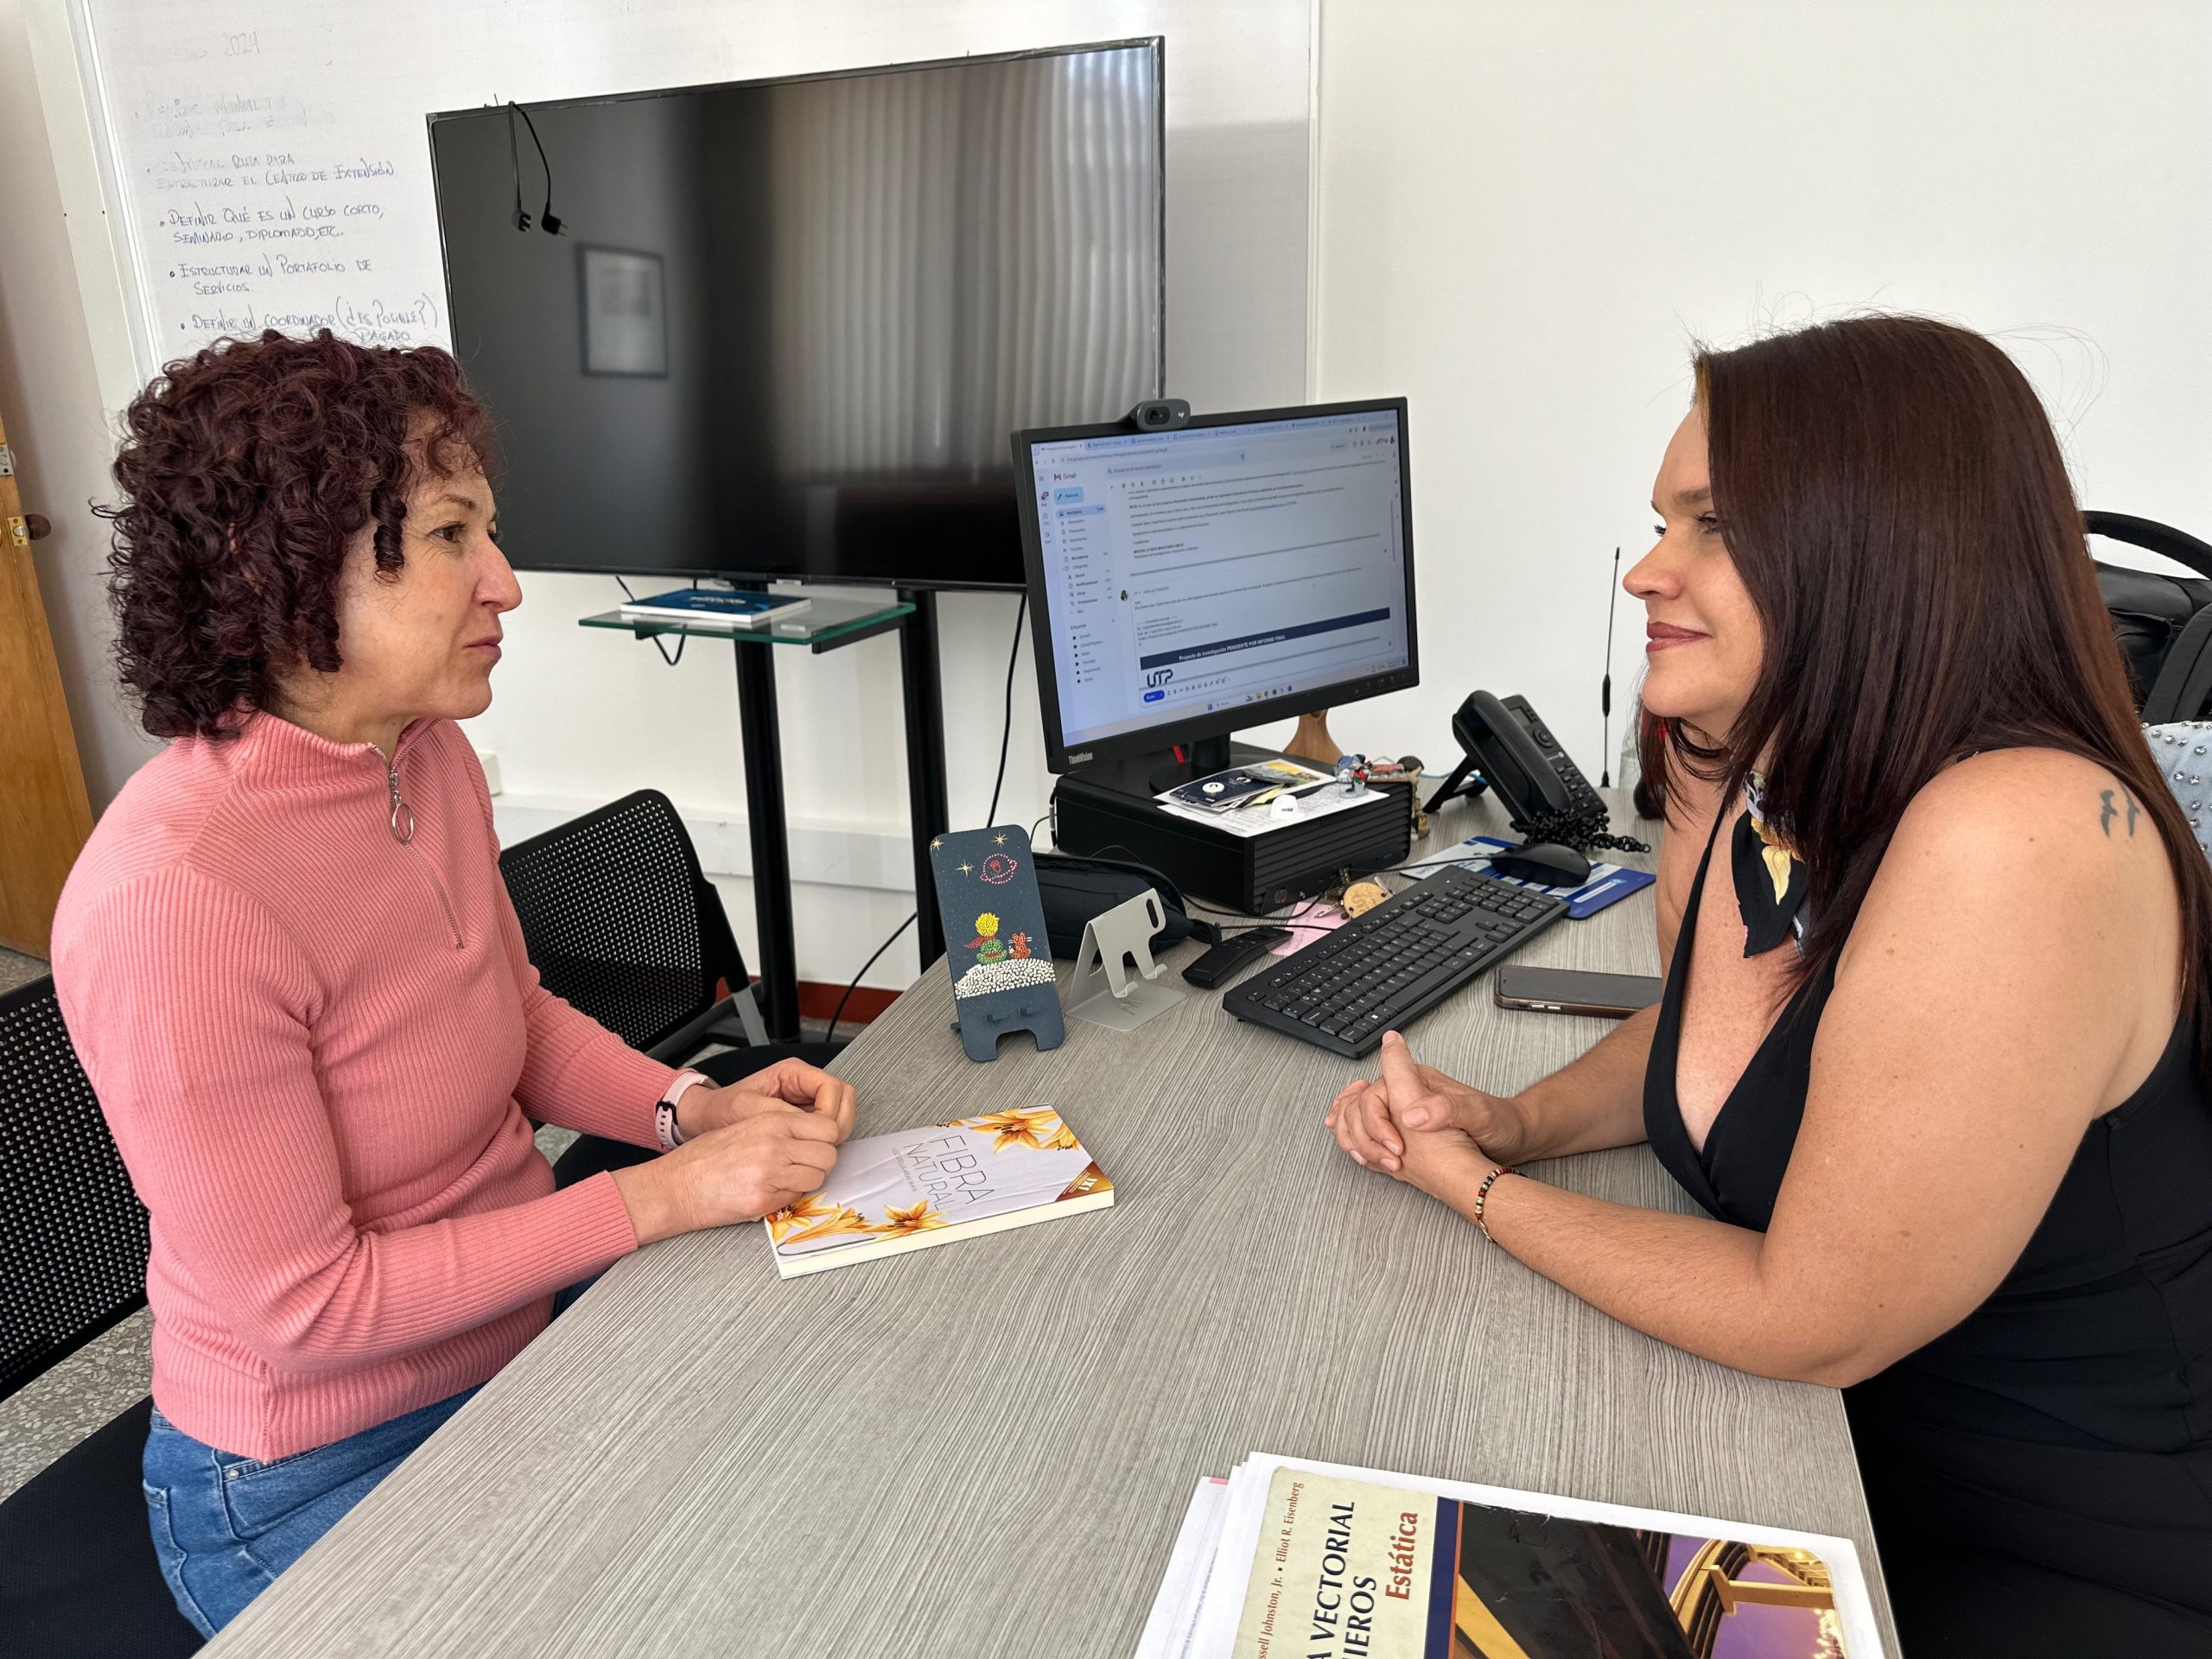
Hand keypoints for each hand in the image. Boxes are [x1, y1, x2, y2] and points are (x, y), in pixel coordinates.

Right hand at [612, 1106, 842, 1243]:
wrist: (675, 1186)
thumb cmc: (705, 1157)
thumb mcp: (745, 1127)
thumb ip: (781, 1129)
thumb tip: (813, 1139)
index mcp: (771, 1122)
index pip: (827, 1127)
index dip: (825, 1139)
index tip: (815, 1146)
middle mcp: (775, 1145)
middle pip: (828, 1155)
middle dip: (819, 1163)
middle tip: (802, 1167)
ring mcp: (770, 1173)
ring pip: (817, 1178)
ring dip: (806, 1181)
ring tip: (783, 1180)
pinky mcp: (763, 1200)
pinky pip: (796, 1198)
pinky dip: (788, 1197)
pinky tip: (768, 1192)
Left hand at [676, 1057, 856, 1145]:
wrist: (708, 1116)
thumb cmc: (721, 1109)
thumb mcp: (744, 1109)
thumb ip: (775, 1113)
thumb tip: (802, 1124)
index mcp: (792, 1072)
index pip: (832, 1087)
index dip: (832, 1111)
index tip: (822, 1133)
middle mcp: (803, 1082)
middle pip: (844, 1097)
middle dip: (839, 1122)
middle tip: (826, 1145)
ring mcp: (806, 1099)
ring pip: (841, 1111)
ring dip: (837, 1132)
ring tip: (819, 1151)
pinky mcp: (804, 1115)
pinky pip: (829, 1124)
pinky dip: (828, 1138)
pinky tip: (812, 1152)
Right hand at [1325, 1031, 1526, 1185]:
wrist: (1514, 1137)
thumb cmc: (1500, 1122)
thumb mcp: (1480, 1114)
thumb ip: (1446, 1109)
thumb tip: (1411, 1115)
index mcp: (1419, 1081)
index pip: (1375, 1093)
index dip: (1376, 1122)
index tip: (1397, 1148)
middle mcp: (1408, 1093)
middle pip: (1360, 1105)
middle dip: (1363, 1134)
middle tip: (1388, 1161)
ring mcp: (1405, 1110)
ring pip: (1359, 1115)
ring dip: (1353, 1136)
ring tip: (1363, 1158)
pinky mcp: (1408, 1129)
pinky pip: (1371, 1129)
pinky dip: (1359, 1139)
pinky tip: (1361, 1153)